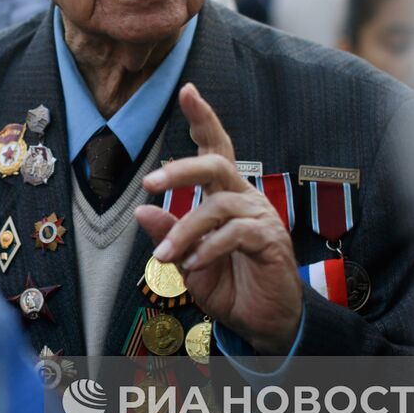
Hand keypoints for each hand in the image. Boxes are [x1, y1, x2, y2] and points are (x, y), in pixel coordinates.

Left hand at [134, 83, 302, 353]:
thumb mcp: (186, 260)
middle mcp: (245, 198)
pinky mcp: (271, 241)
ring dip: (186, 230)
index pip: (215, 148)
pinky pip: (236, 234)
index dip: (203, 118)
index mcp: (225, 195)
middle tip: (150, 181)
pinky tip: (194, 265)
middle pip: (218, 163)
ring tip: (166, 256)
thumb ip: (168, 235)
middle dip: (182, 168)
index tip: (187, 90)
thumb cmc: (228, 286)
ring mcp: (261, 217)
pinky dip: (209, 248)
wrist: (262, 322)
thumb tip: (142, 208)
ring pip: (219, 205)